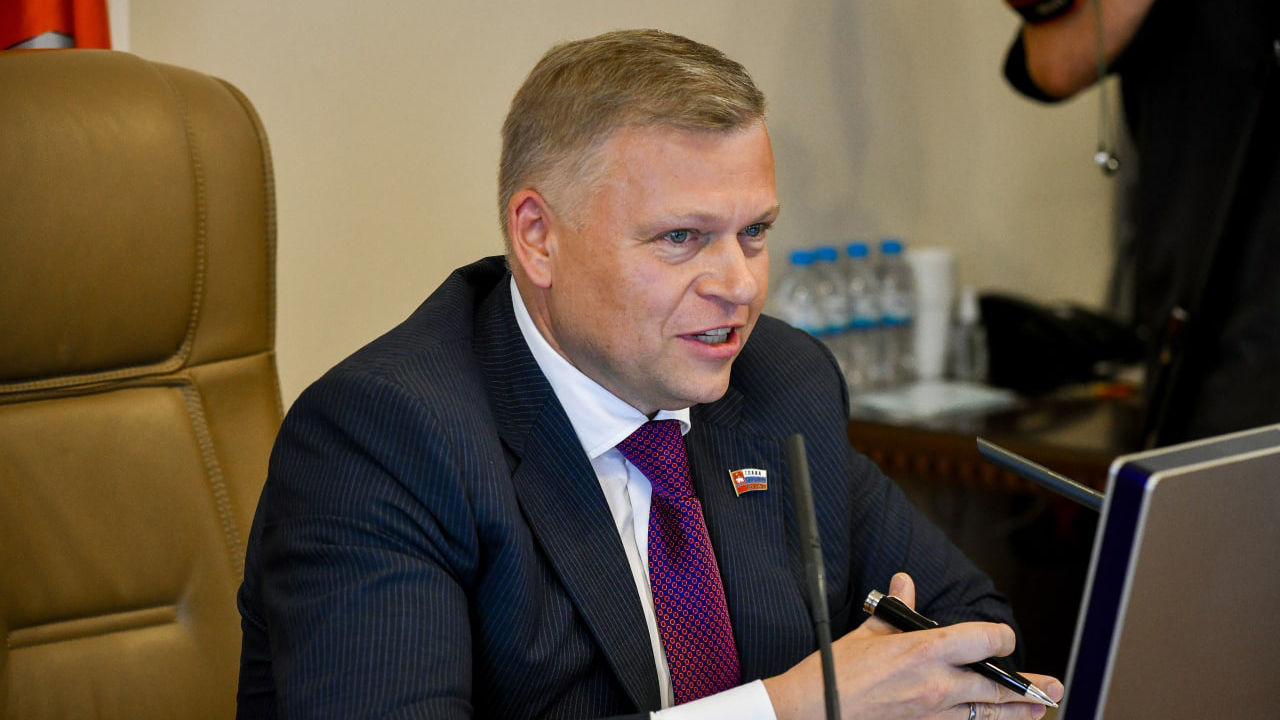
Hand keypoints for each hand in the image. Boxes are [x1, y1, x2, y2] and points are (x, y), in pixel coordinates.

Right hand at [763, 573, 1063, 719]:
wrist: (815, 708)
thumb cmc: (836, 670)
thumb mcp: (868, 632)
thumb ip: (899, 609)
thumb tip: (906, 582)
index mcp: (925, 650)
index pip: (985, 641)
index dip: (1001, 638)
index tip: (1003, 639)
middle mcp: (937, 683)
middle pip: (995, 685)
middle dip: (1028, 687)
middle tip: (1053, 687)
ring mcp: (932, 711)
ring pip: (986, 713)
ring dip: (1016, 712)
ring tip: (1039, 710)